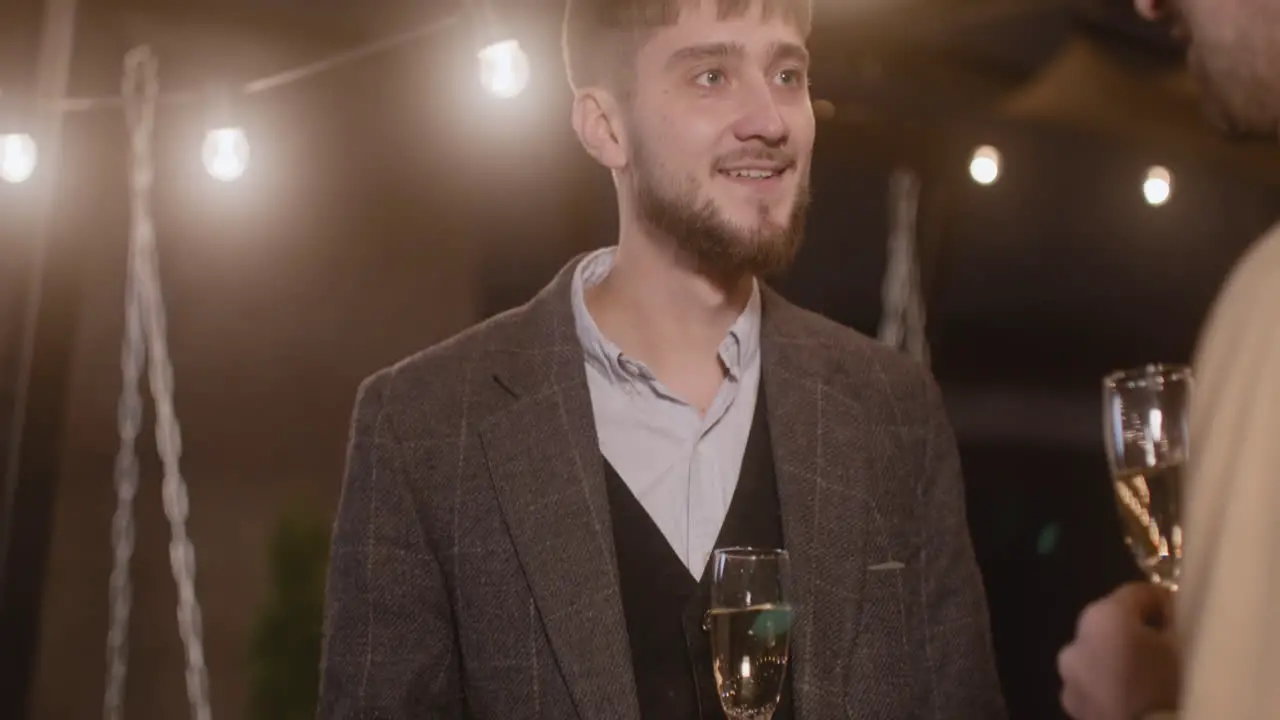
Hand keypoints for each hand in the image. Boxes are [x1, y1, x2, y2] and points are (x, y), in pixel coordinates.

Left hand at [1057, 582, 1179, 718]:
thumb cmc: (1172, 686)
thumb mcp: (1185, 646)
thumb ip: (1174, 622)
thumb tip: (1169, 616)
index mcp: (1105, 615)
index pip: (1136, 593)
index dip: (1161, 599)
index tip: (1179, 612)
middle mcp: (1077, 639)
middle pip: (1111, 622)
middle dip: (1136, 629)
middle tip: (1165, 644)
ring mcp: (1068, 673)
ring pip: (1097, 654)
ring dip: (1117, 657)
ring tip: (1148, 674)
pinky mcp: (1071, 702)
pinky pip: (1092, 683)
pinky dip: (1108, 684)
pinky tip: (1133, 696)